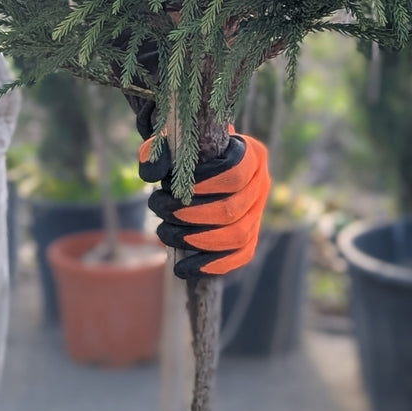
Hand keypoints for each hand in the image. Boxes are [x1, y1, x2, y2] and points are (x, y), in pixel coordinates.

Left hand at [138, 128, 269, 277]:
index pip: (234, 175)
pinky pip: (239, 256)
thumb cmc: (185, 149)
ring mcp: (258, 212)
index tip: (170, 187)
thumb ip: (158, 151)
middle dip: (190, 216)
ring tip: (165, 233)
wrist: (195, 163)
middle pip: (232, 211)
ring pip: (237, 237)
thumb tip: (150, 172)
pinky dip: (212, 265)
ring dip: (196, 241)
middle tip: (159, 209)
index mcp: (250, 154)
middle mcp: (261, 183)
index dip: (203, 186)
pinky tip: (183, 268)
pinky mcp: (250, 235)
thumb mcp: (170, 142)